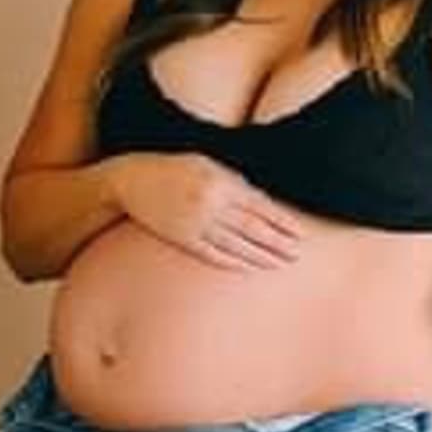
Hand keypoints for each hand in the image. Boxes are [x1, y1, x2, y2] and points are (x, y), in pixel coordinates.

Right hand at [109, 152, 305, 270]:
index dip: (282, 222)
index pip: (260, 206)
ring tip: (280, 264)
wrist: (131, 180)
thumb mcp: (206, 164)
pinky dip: (234, 262)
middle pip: (253, 229)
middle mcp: (212, 204)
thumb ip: (234, 181)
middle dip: (278, 243)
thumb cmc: (173, 168)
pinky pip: (214, 254)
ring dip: (261, 256)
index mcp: (221, 182)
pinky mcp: (183, 239)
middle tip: (298, 254)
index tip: (300, 233)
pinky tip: (249, 267)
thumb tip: (262, 201)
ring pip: (237, 245)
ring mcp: (196, 224)